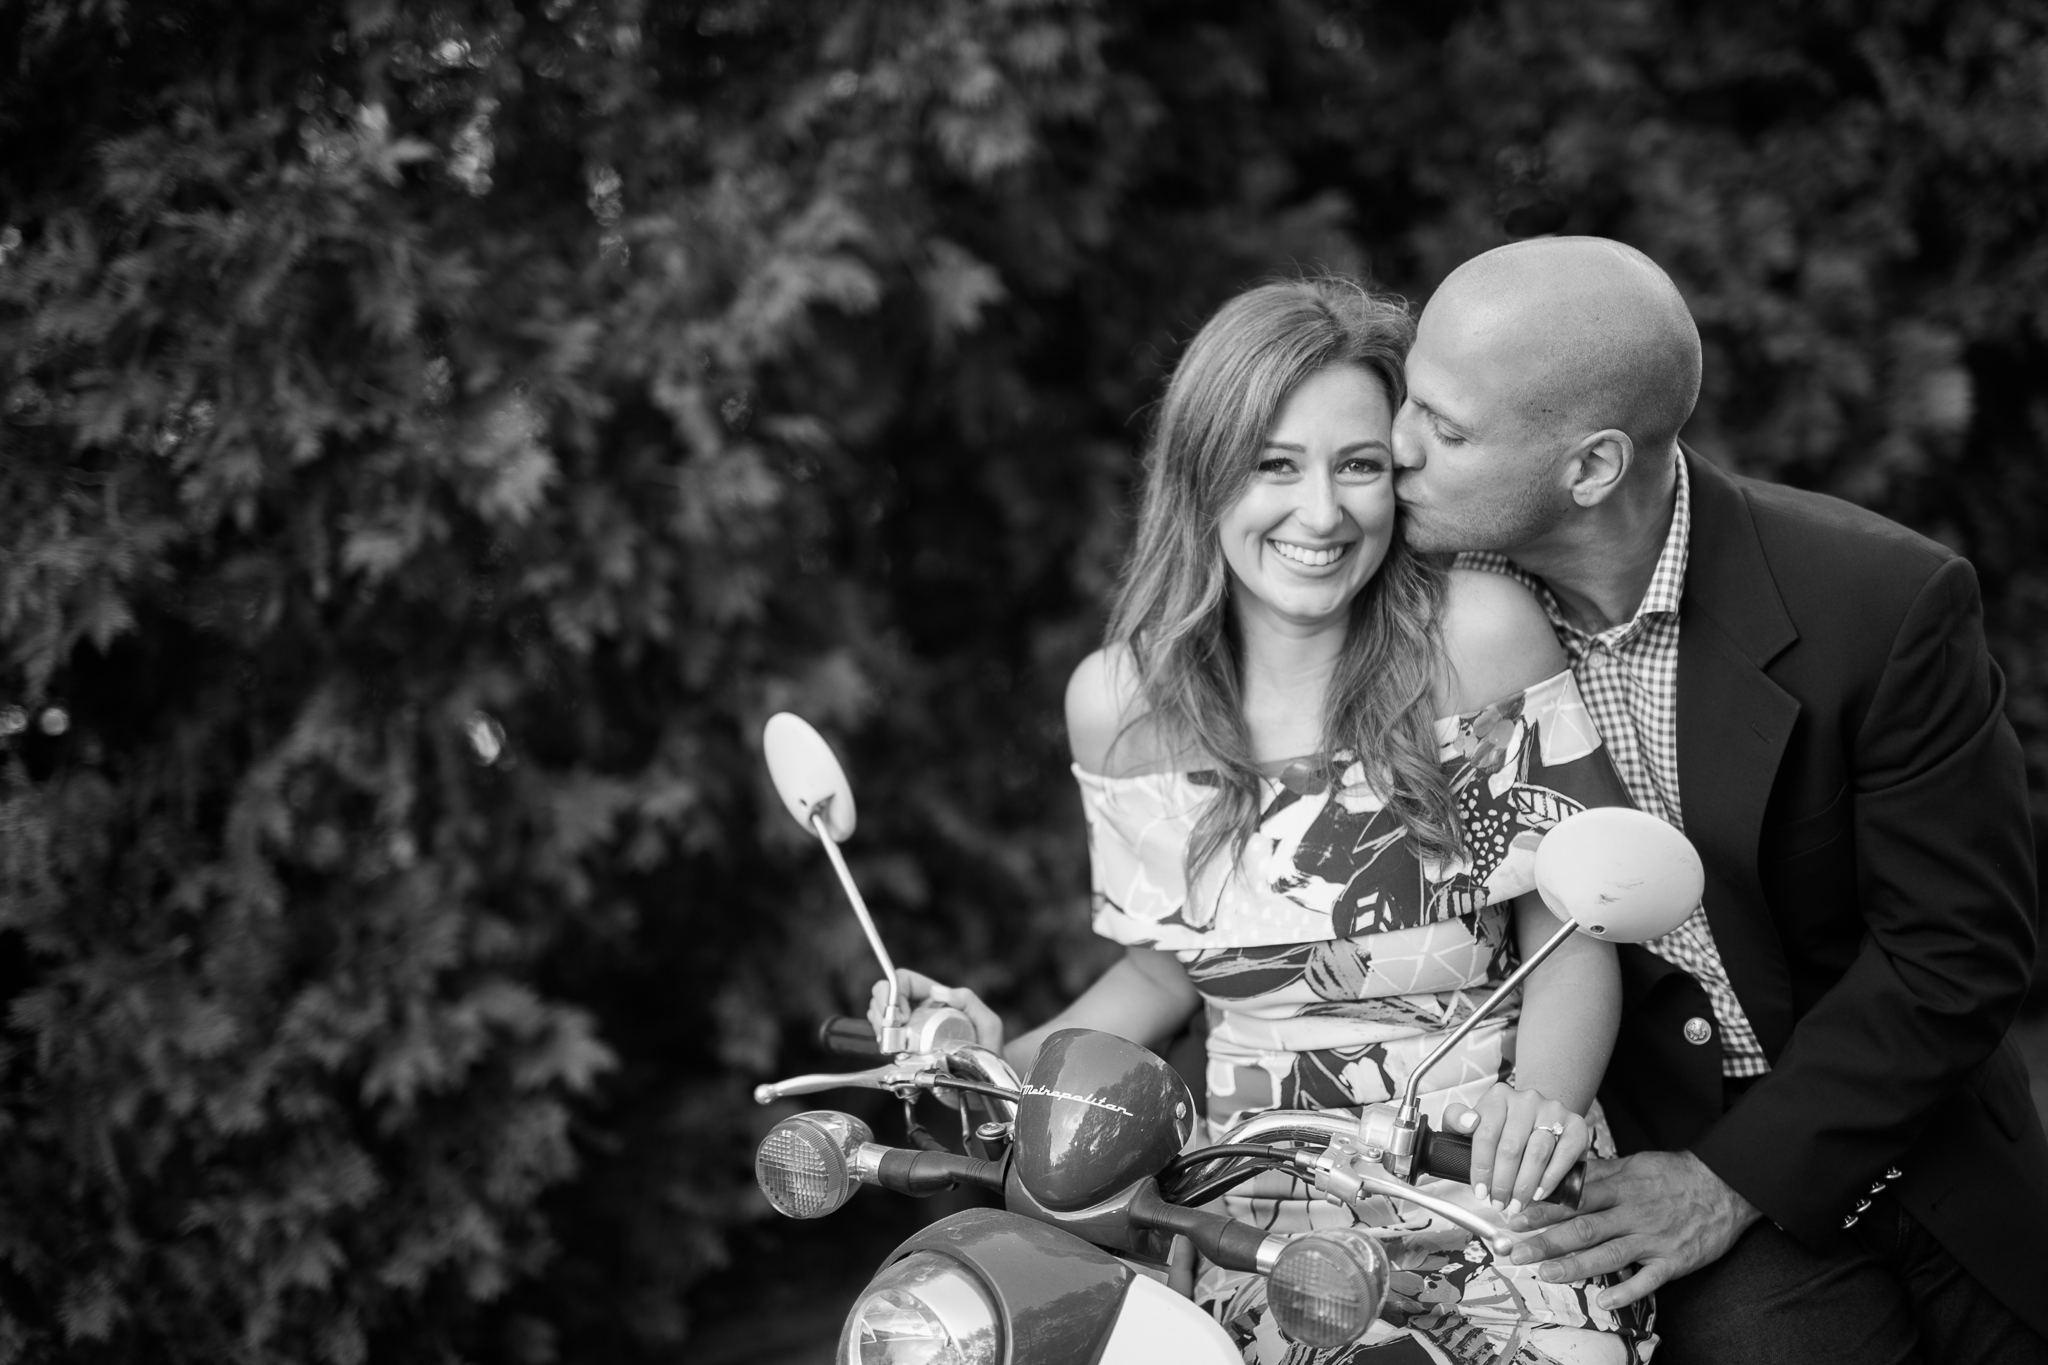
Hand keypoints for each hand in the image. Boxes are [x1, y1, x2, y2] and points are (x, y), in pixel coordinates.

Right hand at [866, 968, 1004, 1052]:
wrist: (985, 1079)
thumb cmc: (989, 1048)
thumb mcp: (988, 1022)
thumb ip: (968, 1001)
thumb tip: (935, 990)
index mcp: (935, 998)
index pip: (904, 980)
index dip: (894, 992)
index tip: (901, 1017)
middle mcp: (919, 1008)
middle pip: (884, 994)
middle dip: (880, 1011)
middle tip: (889, 1034)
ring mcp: (909, 1026)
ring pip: (879, 1014)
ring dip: (879, 1027)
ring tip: (892, 1045)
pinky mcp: (904, 1046)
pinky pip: (883, 1037)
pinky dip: (882, 1042)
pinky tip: (892, 1052)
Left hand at [1442, 1083, 1589, 1212]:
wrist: (1538, 1117)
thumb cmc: (1501, 1126)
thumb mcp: (1471, 1121)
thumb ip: (1456, 1119)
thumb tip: (1468, 1121)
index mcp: (1498, 1096)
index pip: (1485, 1134)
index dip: (1481, 1168)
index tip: (1480, 1192)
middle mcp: (1526, 1100)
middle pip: (1511, 1147)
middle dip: (1503, 1183)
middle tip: (1499, 1204)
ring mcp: (1553, 1111)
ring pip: (1537, 1153)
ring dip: (1525, 1185)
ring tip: (1517, 1203)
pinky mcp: (1575, 1126)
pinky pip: (1564, 1155)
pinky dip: (1551, 1178)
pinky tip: (1540, 1193)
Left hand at [1505, 1149, 1760, 1309]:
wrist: (1726, 1186)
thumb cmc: (1676, 1174)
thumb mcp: (1636, 1163)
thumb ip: (1601, 1172)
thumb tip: (1566, 1173)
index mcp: (1621, 1186)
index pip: (1574, 1198)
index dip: (1542, 1208)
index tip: (1514, 1217)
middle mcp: (1632, 1213)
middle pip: (1582, 1228)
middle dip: (1545, 1241)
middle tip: (1514, 1252)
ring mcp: (1652, 1239)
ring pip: (1607, 1255)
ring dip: (1573, 1266)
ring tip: (1543, 1274)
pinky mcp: (1673, 1261)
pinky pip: (1648, 1280)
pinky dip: (1626, 1292)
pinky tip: (1604, 1302)